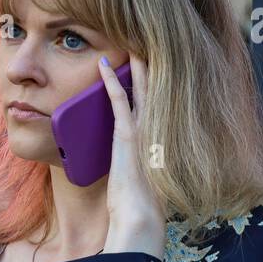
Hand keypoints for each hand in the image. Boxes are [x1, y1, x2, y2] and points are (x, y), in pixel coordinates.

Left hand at [98, 52, 165, 259]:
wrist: (140, 217)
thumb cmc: (140, 206)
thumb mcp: (142, 182)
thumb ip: (140, 169)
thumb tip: (133, 169)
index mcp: (159, 141)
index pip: (157, 106)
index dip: (154, 85)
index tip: (151, 66)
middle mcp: (155, 131)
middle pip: (154, 91)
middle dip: (150, 68)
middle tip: (146, 44)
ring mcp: (143, 130)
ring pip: (139, 89)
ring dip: (134, 66)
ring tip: (130, 44)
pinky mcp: (127, 133)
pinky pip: (118, 99)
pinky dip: (110, 81)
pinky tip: (103, 65)